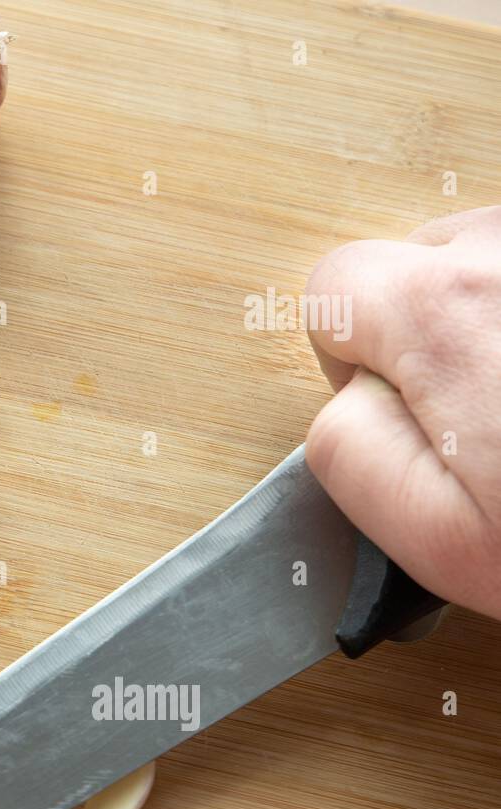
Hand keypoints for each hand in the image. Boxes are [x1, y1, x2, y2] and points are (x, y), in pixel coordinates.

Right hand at [304, 206, 500, 619]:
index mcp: (445, 311)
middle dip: (440, 327)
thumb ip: (349, 457)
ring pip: (496, 257)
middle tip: (494, 410)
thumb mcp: (448, 542)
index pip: (333, 286)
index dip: (351, 356)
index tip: (405, 404)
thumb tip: (341, 403)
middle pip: (422, 259)